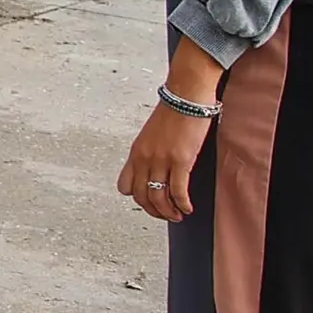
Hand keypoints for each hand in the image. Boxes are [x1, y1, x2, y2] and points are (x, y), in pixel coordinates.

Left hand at [121, 100, 207, 221]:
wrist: (186, 96)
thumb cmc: (173, 113)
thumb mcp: (151, 135)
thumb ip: (148, 153)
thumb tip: (153, 170)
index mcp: (136, 152)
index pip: (125, 187)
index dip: (137, 198)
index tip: (150, 202)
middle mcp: (144, 158)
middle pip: (141, 197)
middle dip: (154, 211)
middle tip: (166, 215)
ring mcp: (161, 160)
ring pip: (158, 198)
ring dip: (169, 212)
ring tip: (178, 215)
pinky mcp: (181, 161)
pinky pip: (177, 191)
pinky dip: (182, 204)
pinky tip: (188, 207)